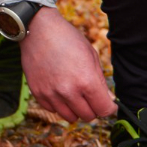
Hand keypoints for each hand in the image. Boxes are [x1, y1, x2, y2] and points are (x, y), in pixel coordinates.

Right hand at [19, 7, 115, 121]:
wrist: (38, 29)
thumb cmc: (67, 39)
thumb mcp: (91, 55)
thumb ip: (100, 81)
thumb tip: (108, 100)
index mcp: (86, 80)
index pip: (104, 110)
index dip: (109, 107)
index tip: (108, 103)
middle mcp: (68, 91)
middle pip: (88, 116)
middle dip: (93, 108)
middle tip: (90, 96)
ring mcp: (51, 93)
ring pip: (71, 117)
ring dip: (75, 109)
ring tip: (74, 94)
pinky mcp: (38, 93)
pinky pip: (53, 110)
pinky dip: (59, 105)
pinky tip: (60, 90)